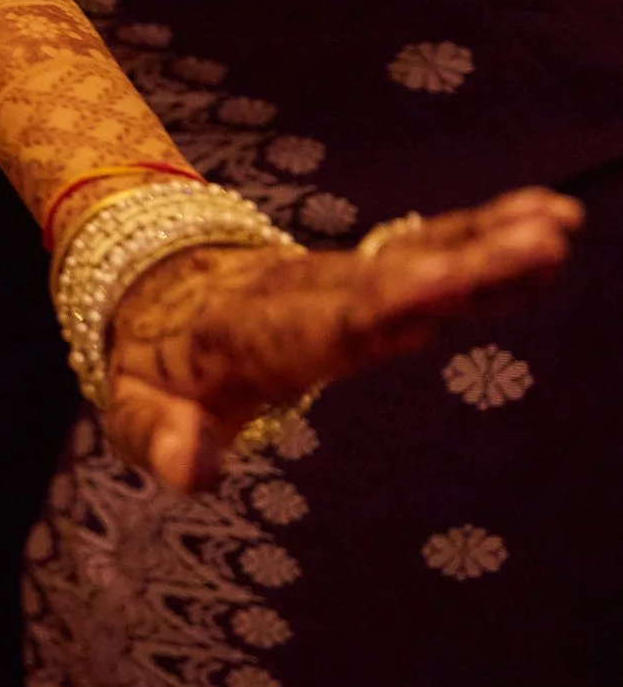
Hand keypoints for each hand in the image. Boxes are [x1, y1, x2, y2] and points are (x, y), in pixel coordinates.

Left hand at [104, 187, 576, 491]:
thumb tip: (196, 469)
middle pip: (387, 282)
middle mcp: (300, 293)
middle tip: (540, 244)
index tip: (434, 292)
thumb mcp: (129, 409)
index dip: (375, 311)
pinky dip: (480, 230)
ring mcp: (334, 276)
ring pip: (414, 257)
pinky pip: (425, 247)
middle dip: (465, 265)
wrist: (145, 290)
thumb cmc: (148, 365)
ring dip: (487, 244)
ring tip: (557, 226)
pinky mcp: (363, 272)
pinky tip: (548, 217)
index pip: (317, 326)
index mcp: (244, 331)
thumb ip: (158, 437)